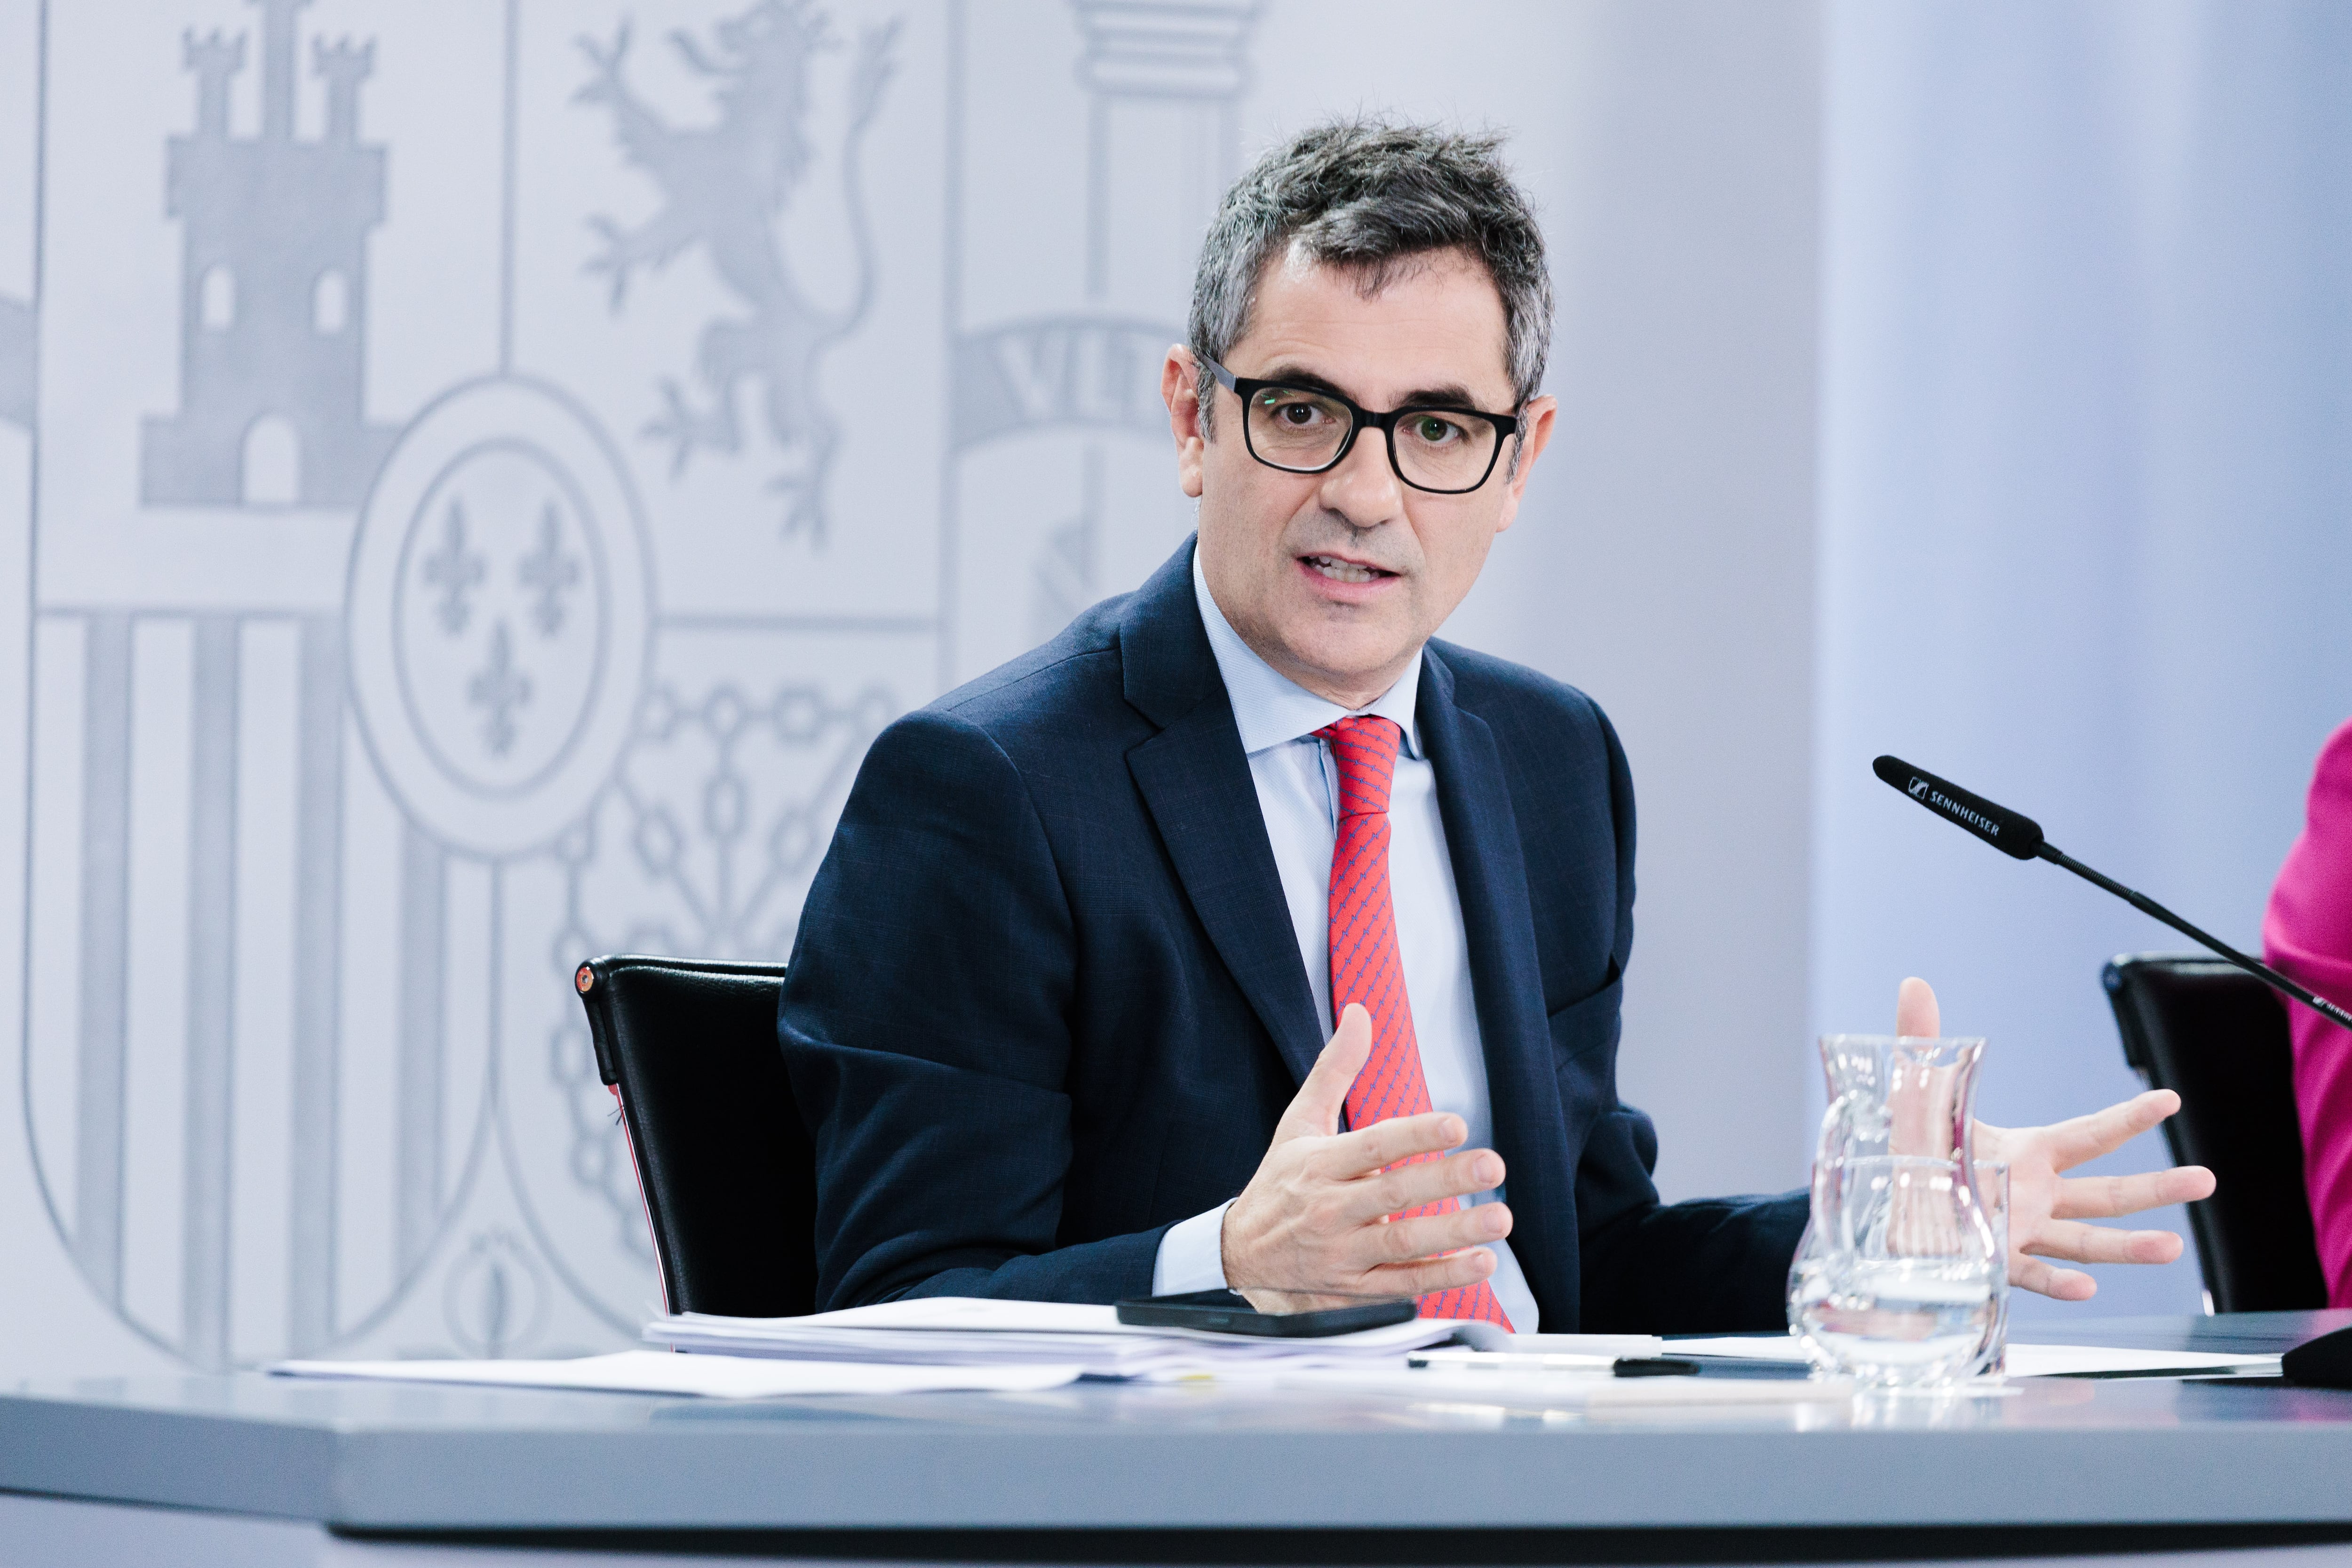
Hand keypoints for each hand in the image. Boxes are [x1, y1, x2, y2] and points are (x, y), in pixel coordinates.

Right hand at [1220, 1004, 1510, 1311]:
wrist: (1241, 1254)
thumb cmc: (1281, 1181)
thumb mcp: (1299, 1121)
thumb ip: (1335, 1068)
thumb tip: (1359, 1012)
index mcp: (1319, 1163)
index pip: (1372, 1146)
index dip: (1414, 1135)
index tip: (1457, 1124)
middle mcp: (1329, 1208)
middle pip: (1392, 1193)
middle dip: (1445, 1180)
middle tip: (1492, 1166)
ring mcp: (1341, 1252)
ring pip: (1401, 1243)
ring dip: (1453, 1233)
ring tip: (1497, 1219)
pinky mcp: (1354, 1288)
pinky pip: (1401, 1284)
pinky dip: (1442, 1277)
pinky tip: (1480, 1263)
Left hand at [1896, 977, 2216, 1299]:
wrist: (1885, 1204)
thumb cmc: (1910, 1148)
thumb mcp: (1916, 1094)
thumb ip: (1920, 1040)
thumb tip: (1914, 983)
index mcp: (2028, 1153)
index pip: (2089, 1134)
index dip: (2128, 1118)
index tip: (2170, 1099)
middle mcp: (2036, 1193)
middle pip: (2106, 1193)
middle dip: (2156, 1188)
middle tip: (2206, 1180)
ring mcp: (2022, 1231)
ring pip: (2085, 1242)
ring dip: (2127, 1247)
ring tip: (2172, 1247)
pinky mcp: (1995, 1263)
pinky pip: (2032, 1275)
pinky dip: (2059, 1284)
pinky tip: (2086, 1289)